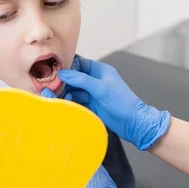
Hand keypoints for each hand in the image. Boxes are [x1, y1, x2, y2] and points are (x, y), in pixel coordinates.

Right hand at [56, 57, 171, 150]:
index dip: (68, 68)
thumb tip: (64, 73)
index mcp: (100, 71)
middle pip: (74, 78)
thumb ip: (81, 80)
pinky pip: (77, 102)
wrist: (134, 123)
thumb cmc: (123, 103)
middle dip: (65, 83)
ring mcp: (93, 94)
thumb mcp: (101, 88)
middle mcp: (96, 81)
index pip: (79, 63)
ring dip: (67, 94)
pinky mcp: (92, 106)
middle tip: (54, 88)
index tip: (56, 73)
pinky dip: (72, 103)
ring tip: (63, 99)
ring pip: (74, 91)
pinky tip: (68, 106)